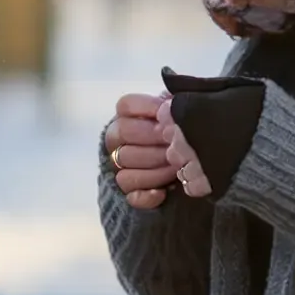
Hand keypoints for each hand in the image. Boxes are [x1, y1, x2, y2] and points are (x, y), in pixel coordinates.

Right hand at [103, 93, 204, 209]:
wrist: (178, 172)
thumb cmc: (177, 138)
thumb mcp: (176, 118)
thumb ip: (174, 106)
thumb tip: (174, 99)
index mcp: (126, 119)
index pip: (125, 105)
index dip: (148, 107)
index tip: (167, 114)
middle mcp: (116, 143)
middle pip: (124, 132)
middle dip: (154, 137)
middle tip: (175, 142)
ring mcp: (119, 169)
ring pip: (126, 165)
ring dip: (155, 167)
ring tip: (178, 167)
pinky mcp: (128, 194)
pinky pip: (131, 195)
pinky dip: (147, 195)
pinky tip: (163, 192)